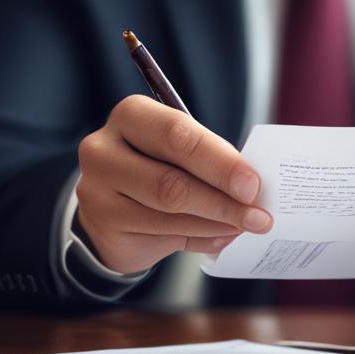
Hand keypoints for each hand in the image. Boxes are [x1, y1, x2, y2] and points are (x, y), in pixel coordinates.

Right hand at [75, 95, 271, 272]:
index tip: (252, 184)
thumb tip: (253, 186)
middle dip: (222, 199)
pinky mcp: (102, 225)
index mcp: (132, 116)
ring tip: (246, 226)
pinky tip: (222, 236)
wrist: (111, 208)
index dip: (220, 162)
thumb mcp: (178, 153)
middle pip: (171, 180)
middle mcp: (103, 149)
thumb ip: (208, 160)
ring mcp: (96, 190)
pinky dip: (203, 238)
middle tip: (257, 213)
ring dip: (217, 222)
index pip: (178, 134)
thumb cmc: (156, 168)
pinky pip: (164, 236)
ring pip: (169, 213)